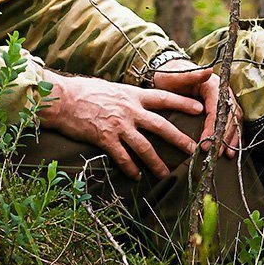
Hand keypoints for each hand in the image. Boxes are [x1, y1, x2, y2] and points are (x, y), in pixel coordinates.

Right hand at [38, 69, 203, 179]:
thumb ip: (127, 97)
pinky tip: (136, 176)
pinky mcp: (105, 138)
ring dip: (157, 162)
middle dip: (180, 139)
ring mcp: (118, 125)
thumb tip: (136, 102)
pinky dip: (131, 168)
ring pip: (145, 147)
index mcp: (132, 95)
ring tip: (167, 174)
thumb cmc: (84, 91)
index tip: (201, 108)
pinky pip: (122, 157)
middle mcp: (129, 110)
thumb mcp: (111, 88)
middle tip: (195, 150)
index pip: (164, 98)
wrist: (62, 99)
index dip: (183, 102)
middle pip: (162, 126)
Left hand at [151, 58, 240, 158]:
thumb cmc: (169, 76)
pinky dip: (232, 136)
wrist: (168, 74)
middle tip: (215, 153)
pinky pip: (232, 123)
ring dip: (231, 138)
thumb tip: (209, 71)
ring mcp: (224, 100)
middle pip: (229, 116)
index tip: (206, 141)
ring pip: (234, 121)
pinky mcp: (221, 108)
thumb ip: (190, 75)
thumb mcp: (175, 76)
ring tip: (225, 155)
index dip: (214, 126)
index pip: (218, 107)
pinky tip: (230, 150)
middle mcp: (222, 92)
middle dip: (224, 136)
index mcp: (214, 85)